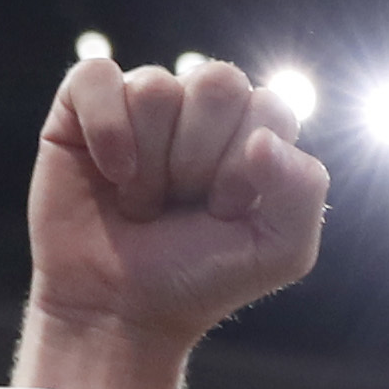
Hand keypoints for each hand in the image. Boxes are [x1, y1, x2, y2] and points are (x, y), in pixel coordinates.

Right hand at [14, 55, 328, 388]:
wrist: (120, 311)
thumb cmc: (199, 277)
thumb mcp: (281, 252)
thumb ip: (304, 190)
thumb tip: (262, 138)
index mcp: (253, 127)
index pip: (268, 107)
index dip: (244, 168)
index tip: (224, 213)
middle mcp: (200, 104)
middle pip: (217, 82)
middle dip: (199, 160)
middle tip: (182, 204)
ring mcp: (142, 99)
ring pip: (155, 88)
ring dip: (150, 164)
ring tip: (142, 202)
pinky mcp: (84, 103)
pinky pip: (97, 77)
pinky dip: (106, 132)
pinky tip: (110, 174)